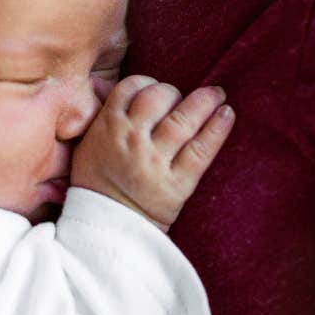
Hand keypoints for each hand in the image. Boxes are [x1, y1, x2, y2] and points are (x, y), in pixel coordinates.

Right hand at [71, 76, 233, 230]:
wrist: (104, 231)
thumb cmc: (96, 185)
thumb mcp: (87, 145)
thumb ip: (100, 114)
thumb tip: (102, 82)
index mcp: (108, 127)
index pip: (132, 88)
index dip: (148, 84)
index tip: (156, 90)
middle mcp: (132, 139)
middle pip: (159, 97)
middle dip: (173, 93)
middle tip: (181, 99)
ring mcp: (155, 162)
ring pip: (183, 119)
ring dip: (204, 101)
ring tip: (217, 94)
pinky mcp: (176, 184)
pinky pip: (201, 150)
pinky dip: (217, 129)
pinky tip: (227, 114)